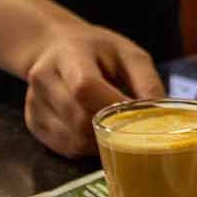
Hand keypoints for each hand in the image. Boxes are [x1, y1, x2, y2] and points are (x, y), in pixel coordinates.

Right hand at [23, 23, 164, 156]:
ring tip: (113, 127)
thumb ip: (146, 82)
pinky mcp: (34, 123)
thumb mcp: (128, 54)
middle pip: (80, 120)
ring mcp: (34, 103)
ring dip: (101, 143)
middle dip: (111, 129)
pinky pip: (67, 148)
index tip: (137, 116)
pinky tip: (96, 131)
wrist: (55, 48)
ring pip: (74, 140)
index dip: (113, 108)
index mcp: (69, 54)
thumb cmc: (98, 51)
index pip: (85, 87)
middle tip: (131, 126)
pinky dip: (87, 147)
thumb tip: (163, 117)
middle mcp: (44, 78)